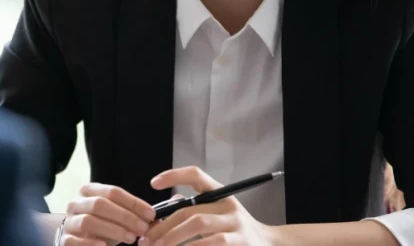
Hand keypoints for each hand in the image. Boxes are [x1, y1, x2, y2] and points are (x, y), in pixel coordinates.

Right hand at [60, 182, 155, 245]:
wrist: (76, 237)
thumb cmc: (101, 225)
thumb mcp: (116, 217)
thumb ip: (133, 216)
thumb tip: (157, 220)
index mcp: (89, 190)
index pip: (113, 192)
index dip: (133, 202)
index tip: (151, 214)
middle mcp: (76, 203)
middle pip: (100, 204)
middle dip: (125, 216)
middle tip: (142, 228)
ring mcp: (69, 221)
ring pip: (88, 221)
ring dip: (113, 229)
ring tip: (131, 238)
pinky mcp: (64, 240)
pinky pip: (74, 241)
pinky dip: (90, 243)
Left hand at [139, 167, 274, 245]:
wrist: (266, 244)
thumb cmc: (232, 229)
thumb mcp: (216, 213)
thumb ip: (193, 210)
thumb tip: (157, 218)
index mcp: (221, 193)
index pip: (196, 175)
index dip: (174, 176)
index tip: (154, 183)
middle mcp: (229, 205)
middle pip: (190, 209)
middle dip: (164, 225)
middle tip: (146, 239)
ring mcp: (235, 224)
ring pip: (198, 225)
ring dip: (173, 237)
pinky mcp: (239, 243)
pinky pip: (210, 244)